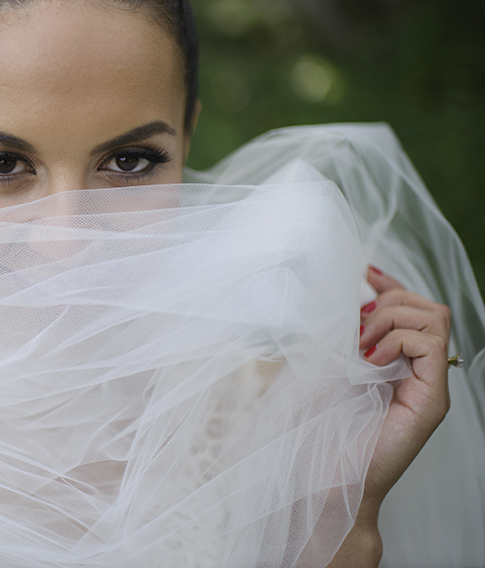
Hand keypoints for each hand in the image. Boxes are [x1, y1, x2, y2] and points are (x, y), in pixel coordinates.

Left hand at [328, 266, 451, 567]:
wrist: (325, 480)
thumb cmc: (319, 432)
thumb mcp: (322, 370)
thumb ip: (335, 339)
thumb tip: (341, 302)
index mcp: (394, 363)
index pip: (409, 308)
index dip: (389, 284)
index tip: (363, 271)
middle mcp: (417, 372)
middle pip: (427, 306)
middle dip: (390, 300)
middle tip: (356, 328)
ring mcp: (428, 385)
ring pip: (433, 317)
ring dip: (390, 318)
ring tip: (361, 346)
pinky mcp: (431, 400)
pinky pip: (430, 343)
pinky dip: (397, 338)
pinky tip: (370, 360)